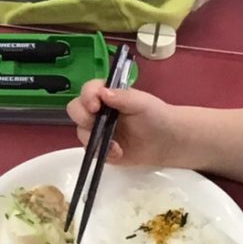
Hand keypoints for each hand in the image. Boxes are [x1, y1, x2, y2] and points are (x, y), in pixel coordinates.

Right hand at [67, 80, 183, 167]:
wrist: (166, 142)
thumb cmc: (156, 116)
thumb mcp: (142, 103)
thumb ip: (123, 97)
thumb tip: (102, 93)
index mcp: (106, 94)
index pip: (87, 90)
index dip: (87, 97)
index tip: (94, 107)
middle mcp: (98, 110)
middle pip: (76, 110)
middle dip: (83, 118)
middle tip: (95, 126)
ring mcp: (97, 130)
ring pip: (81, 132)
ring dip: (94, 140)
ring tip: (116, 147)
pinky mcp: (100, 148)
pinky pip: (90, 150)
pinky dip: (101, 153)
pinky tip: (117, 153)